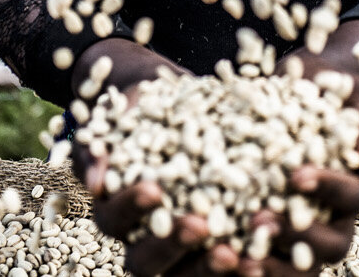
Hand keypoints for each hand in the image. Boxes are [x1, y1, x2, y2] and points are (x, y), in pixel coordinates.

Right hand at [68, 40, 219, 275]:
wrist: (172, 100)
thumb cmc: (138, 105)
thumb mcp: (117, 114)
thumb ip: (99, 145)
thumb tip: (95, 182)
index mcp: (113, 209)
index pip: (114, 219)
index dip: (131, 208)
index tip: (153, 189)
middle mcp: (141, 237)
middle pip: (145, 260)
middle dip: (171, 244)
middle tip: (199, 226)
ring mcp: (177, 249)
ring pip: (183, 274)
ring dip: (206, 269)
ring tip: (236, 255)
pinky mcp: (211, 248)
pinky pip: (221, 269)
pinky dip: (240, 268)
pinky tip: (263, 260)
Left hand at [242, 23, 358, 275]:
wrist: (312, 85)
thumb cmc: (340, 88)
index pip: (352, 197)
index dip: (328, 189)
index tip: (296, 175)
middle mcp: (339, 214)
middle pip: (331, 245)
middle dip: (296, 237)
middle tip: (258, 220)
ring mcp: (308, 226)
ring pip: (301, 264)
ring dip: (270, 266)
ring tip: (236, 256)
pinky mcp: (277, 229)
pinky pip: (267, 258)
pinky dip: (245, 262)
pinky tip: (215, 254)